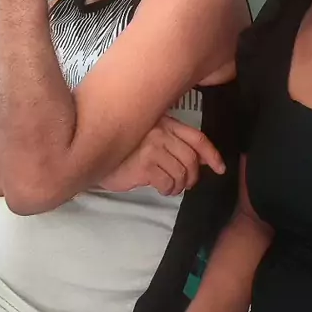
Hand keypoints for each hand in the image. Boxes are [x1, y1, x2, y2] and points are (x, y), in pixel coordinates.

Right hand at [99, 116, 225, 195]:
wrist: (91, 152)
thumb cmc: (121, 147)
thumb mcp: (149, 136)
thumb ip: (172, 142)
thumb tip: (199, 159)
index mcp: (165, 122)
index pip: (197, 138)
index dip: (212, 154)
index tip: (220, 168)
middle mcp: (161, 132)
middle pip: (191, 159)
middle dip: (193, 176)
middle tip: (186, 184)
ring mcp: (152, 148)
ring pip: (181, 173)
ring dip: (179, 186)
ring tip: (170, 187)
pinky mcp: (144, 165)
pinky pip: (168, 183)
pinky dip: (168, 190)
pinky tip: (161, 188)